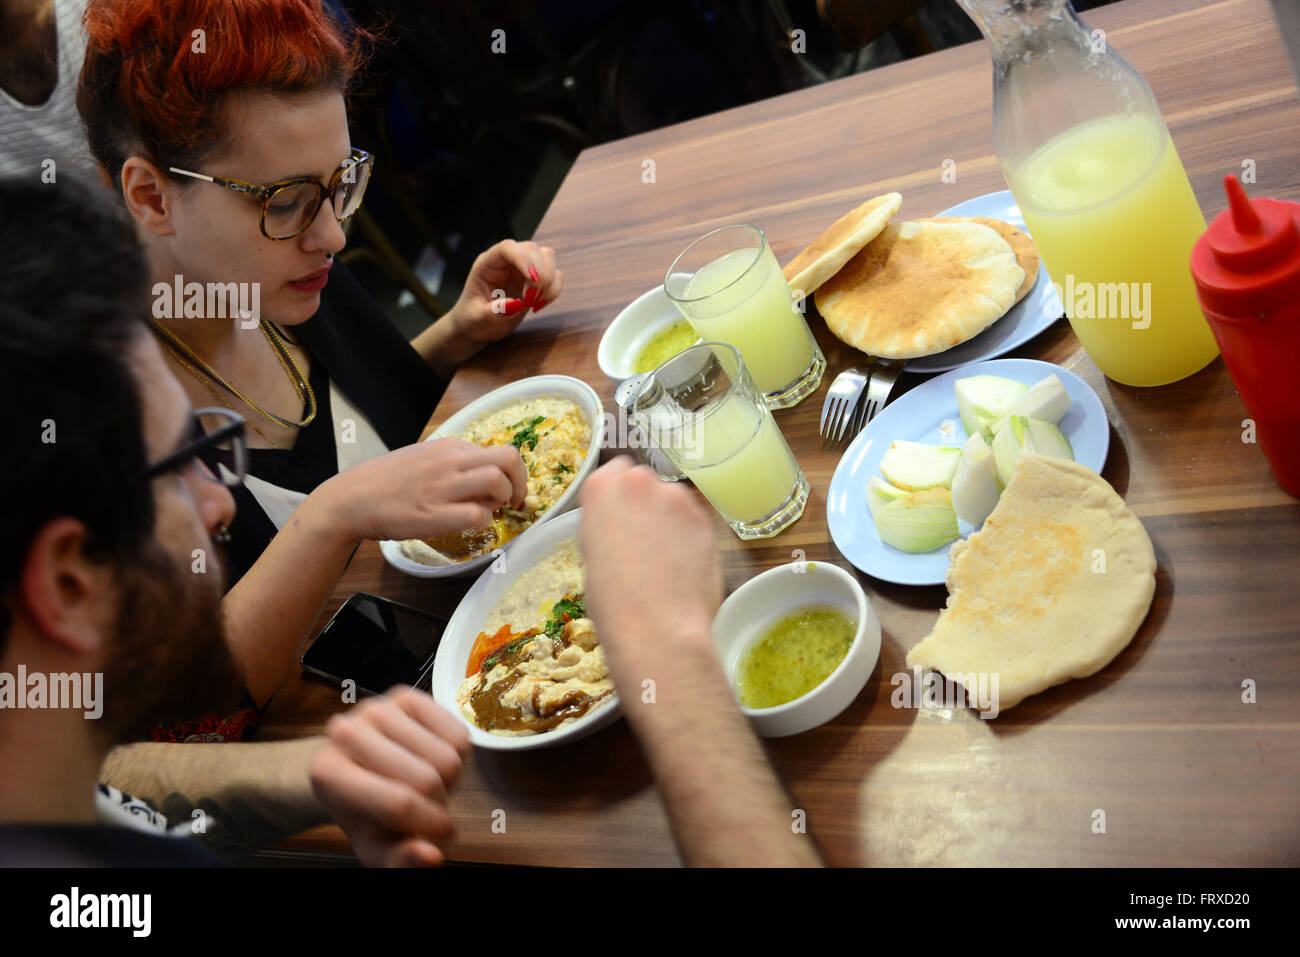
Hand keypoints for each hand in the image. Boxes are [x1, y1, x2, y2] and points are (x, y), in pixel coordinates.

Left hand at [310, 687, 471, 866]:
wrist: (355, 770)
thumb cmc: (365, 814)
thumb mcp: (376, 849)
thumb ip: (401, 860)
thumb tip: (432, 856)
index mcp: (327, 773)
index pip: (397, 803)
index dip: (431, 826)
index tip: (442, 837)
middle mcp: (346, 731)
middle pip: (428, 779)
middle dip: (440, 806)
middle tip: (431, 812)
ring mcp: (378, 707)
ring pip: (448, 757)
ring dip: (450, 782)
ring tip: (430, 787)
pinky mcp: (407, 695)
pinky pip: (458, 733)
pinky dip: (458, 757)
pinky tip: (434, 762)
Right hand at [317, 437, 527, 542]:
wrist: (351, 498)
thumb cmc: (386, 481)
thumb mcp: (423, 458)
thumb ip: (452, 462)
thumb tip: (482, 474)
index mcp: (448, 447)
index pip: (499, 451)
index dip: (513, 473)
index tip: (510, 489)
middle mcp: (449, 462)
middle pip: (508, 458)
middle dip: (521, 482)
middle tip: (514, 501)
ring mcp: (442, 487)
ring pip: (497, 482)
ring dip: (505, 500)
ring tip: (492, 511)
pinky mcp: (434, 515)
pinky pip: (477, 514)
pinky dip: (484, 521)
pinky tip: (473, 524)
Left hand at [447, 239, 563, 344]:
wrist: (480, 326)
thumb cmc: (473, 319)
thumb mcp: (477, 319)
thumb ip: (493, 312)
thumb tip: (515, 304)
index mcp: (488, 263)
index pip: (508, 248)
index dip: (523, 259)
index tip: (533, 280)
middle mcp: (506, 261)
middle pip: (532, 249)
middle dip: (538, 275)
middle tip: (529, 301)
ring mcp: (522, 268)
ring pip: (547, 257)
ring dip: (548, 281)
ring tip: (534, 303)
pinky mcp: (535, 280)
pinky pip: (555, 275)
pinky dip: (554, 291)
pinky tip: (538, 305)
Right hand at [578, 457, 722, 680]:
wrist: (657, 627)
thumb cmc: (612, 601)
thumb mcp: (593, 555)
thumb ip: (608, 526)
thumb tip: (624, 528)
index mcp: (602, 487)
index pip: (613, 472)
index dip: (618, 498)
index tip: (619, 519)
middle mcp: (640, 481)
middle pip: (645, 481)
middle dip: (645, 504)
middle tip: (642, 541)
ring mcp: (677, 498)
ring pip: (673, 500)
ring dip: (669, 519)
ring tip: (666, 559)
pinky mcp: (706, 519)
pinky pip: (694, 521)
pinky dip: (690, 536)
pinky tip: (685, 566)